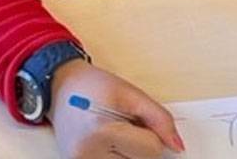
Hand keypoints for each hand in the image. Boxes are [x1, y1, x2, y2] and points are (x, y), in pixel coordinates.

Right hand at [48, 59, 185, 157]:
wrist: (59, 86)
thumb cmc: (94, 85)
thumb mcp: (131, 94)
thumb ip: (159, 119)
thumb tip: (177, 146)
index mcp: (103, 130)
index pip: (151, 150)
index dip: (152, 134)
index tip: (139, 120)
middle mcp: (88, 153)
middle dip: (140, 145)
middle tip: (125, 126)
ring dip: (128, 154)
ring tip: (116, 134)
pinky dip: (117, 157)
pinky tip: (108, 143)